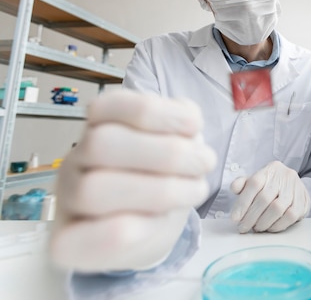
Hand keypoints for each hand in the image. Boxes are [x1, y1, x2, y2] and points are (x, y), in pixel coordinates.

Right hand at [49, 89, 215, 271]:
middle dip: (167, 153)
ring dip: (161, 191)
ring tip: (195, 190)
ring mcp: (69, 200)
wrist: (144, 229)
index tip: (195, 127)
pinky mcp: (72, 242)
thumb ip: (179, 129)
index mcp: (99, 125)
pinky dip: (140, 225)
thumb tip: (188, 122)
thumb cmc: (160, 176)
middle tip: (205, 163)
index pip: (108, 105)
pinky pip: (99, 234)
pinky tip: (165, 219)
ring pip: (95, 189)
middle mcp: (77, 157)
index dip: (156, 113)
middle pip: (102, 143)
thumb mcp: (175, 143)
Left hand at [230, 161, 309, 232]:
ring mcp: (295, 188)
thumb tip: (234, 188)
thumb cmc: (270, 186)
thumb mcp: (256, 181)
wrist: (294, 186)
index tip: (235, 218)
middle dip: (251, 217)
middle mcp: (284, 176)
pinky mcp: (303, 201)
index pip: (254, 184)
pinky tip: (270, 228)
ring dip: (263, 222)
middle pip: (264, 198)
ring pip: (277, 209)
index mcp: (269, 170)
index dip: (243, 202)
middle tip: (243, 227)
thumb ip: (242, 184)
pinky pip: (290, 216)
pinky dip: (277, 225)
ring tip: (256, 228)